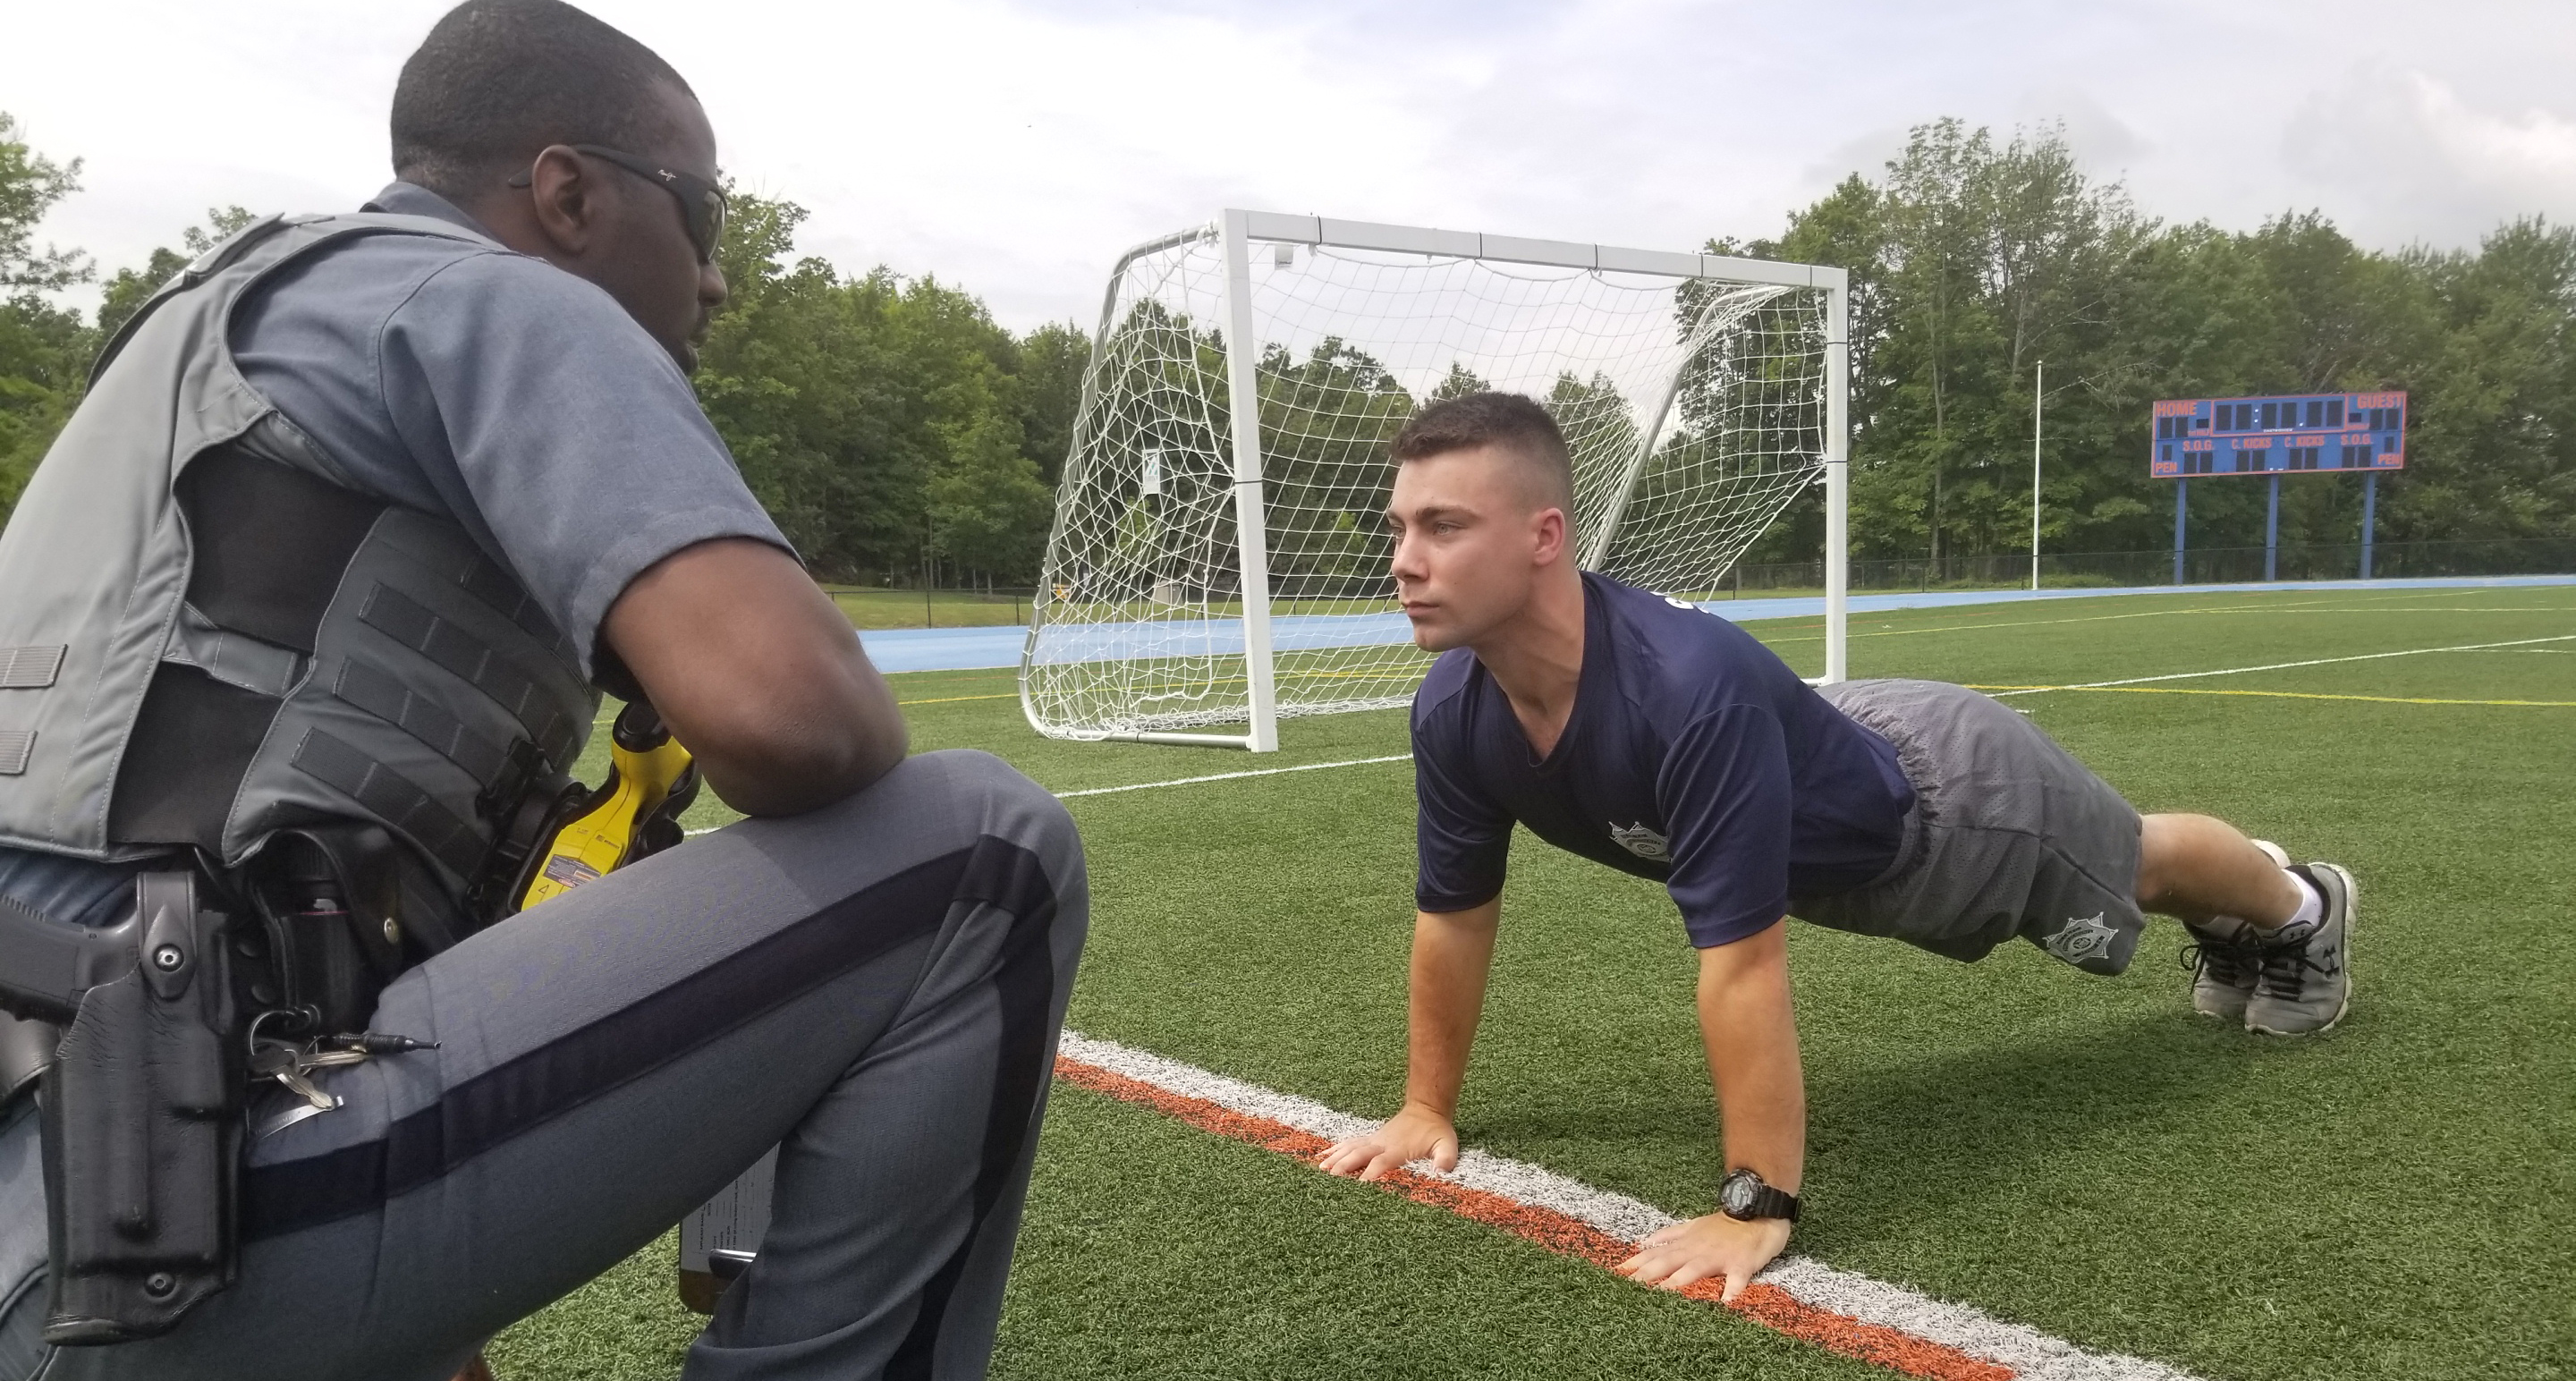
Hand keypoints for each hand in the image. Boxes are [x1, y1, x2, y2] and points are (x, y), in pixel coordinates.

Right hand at [1315, 1104, 1458, 1180]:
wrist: (1427, 1108)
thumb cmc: (1436, 1131)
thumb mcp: (1447, 1144)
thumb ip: (1445, 1158)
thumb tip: (1442, 1171)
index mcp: (1398, 1149)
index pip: (1379, 1164)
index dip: (1368, 1176)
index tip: (1357, 1189)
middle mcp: (1381, 1144)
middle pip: (1358, 1155)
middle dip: (1343, 1168)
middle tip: (1329, 1181)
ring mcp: (1374, 1140)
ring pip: (1350, 1149)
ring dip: (1335, 1159)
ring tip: (1319, 1170)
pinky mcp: (1370, 1139)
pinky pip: (1349, 1144)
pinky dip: (1335, 1150)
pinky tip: (1322, 1157)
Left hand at [1614, 1211, 1792, 1302]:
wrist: (1756, 1213)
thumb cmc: (1724, 1224)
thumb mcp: (1692, 1225)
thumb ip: (1669, 1235)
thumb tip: (1644, 1242)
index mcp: (1685, 1244)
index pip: (1654, 1255)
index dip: (1635, 1264)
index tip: (1616, 1275)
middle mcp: (1697, 1251)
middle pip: (1667, 1263)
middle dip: (1647, 1276)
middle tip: (1629, 1289)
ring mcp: (1719, 1258)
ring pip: (1695, 1270)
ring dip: (1679, 1282)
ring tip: (1664, 1295)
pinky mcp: (1741, 1265)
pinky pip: (1736, 1280)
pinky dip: (1732, 1290)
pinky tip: (1725, 1303)